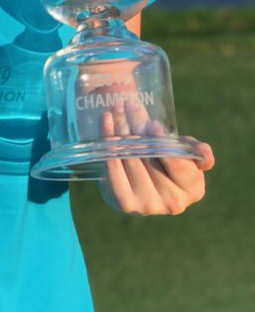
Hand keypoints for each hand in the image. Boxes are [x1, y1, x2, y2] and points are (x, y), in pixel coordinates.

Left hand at [98, 99, 214, 214]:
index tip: (152, 123)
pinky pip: (113, 167)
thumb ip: (199, 151)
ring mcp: (148, 206)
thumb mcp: (187, 152)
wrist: (143, 180)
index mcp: (194, 189)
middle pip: (150, 158)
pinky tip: (107, 122)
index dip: (163, 142)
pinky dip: (108, 142)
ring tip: (118, 108)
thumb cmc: (169, 161)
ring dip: (121, 129)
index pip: (178, 163)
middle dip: (138, 126)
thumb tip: (204, 159)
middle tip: (129, 105)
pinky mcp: (124, 202)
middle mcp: (173, 203)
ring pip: (130, 159)